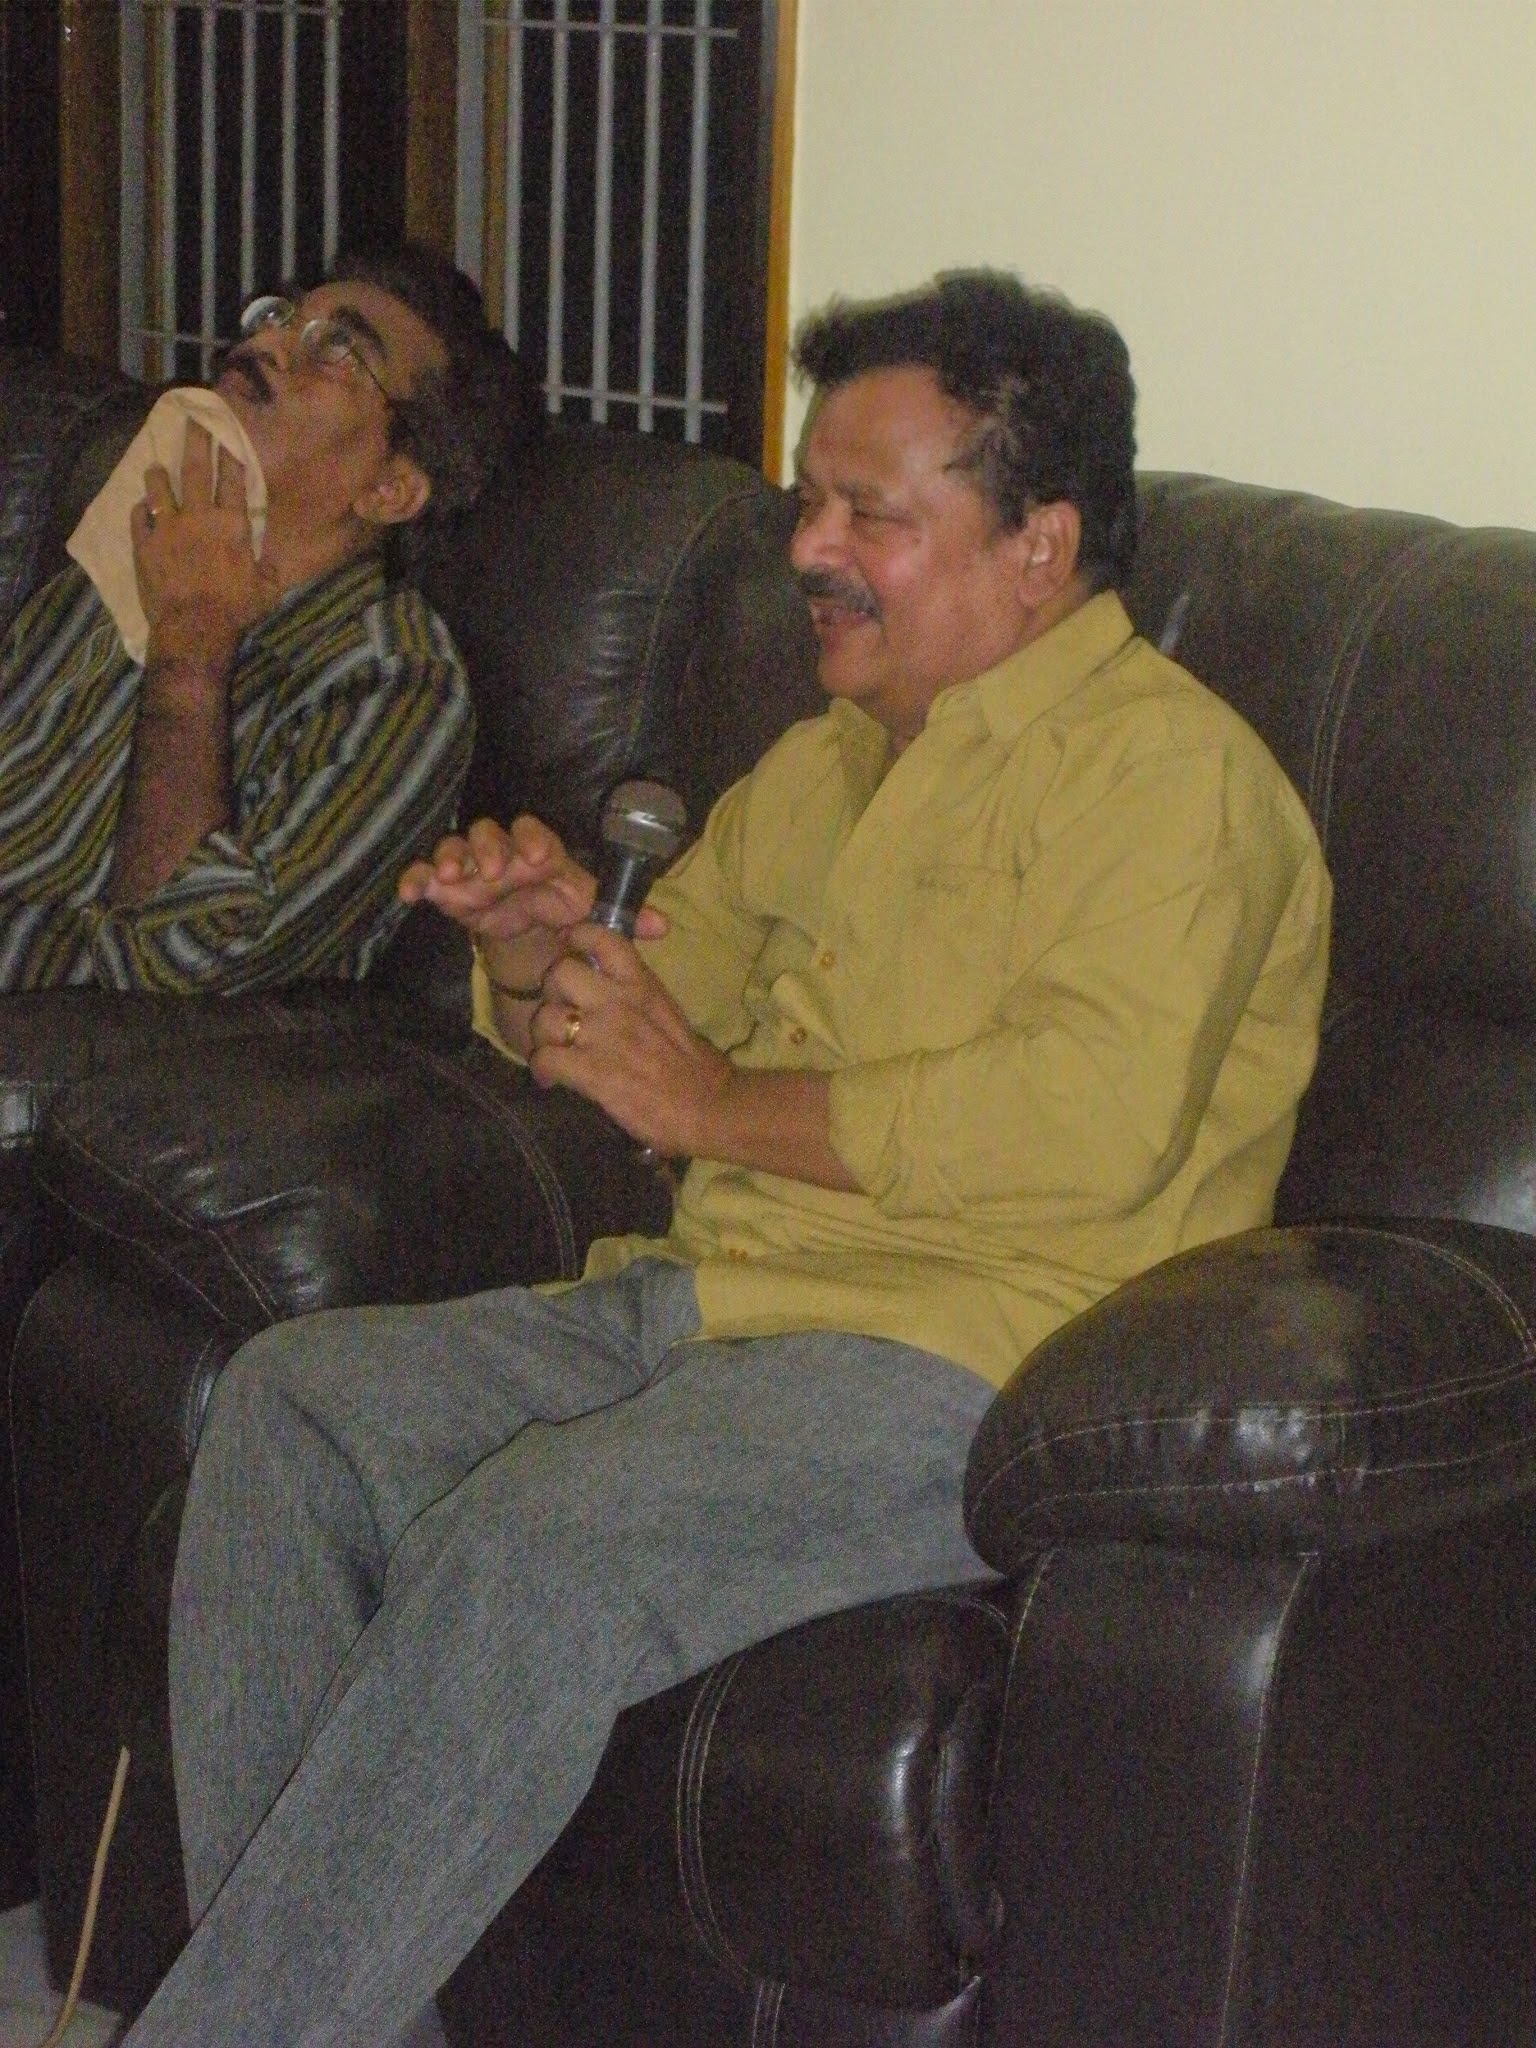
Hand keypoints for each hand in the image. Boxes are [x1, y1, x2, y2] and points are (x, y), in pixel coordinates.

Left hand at [132, 423, 276, 677]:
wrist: (194, 628)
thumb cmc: (236, 610)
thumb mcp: (268, 590)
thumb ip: (272, 568)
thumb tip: (283, 560)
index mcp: (232, 525)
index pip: (233, 478)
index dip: (231, 451)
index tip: (228, 428)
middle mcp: (199, 517)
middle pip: (196, 470)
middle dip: (196, 440)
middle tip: (193, 418)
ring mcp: (168, 528)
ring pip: (159, 488)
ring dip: (158, 475)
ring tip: (157, 467)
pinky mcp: (145, 544)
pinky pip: (139, 518)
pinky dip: (140, 511)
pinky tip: (142, 508)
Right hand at [398, 815, 668, 945]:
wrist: (531, 933)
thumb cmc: (562, 910)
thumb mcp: (591, 914)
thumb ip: (624, 919)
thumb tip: (663, 927)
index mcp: (540, 853)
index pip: (534, 833)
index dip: (533, 841)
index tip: (538, 859)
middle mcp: (504, 853)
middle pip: (489, 833)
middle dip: (489, 848)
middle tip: (493, 871)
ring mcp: (472, 867)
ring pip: (455, 847)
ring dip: (451, 857)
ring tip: (452, 876)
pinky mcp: (446, 888)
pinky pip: (425, 875)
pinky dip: (415, 878)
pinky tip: (409, 893)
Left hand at [528, 921, 731, 1155]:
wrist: (711, 1109)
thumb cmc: (697, 1067)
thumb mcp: (667, 1012)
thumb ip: (636, 994)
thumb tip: (607, 987)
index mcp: (641, 984)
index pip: (600, 937)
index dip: (576, 939)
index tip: (571, 952)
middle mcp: (618, 1002)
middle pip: (559, 974)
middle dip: (553, 995)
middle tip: (563, 1015)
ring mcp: (603, 1036)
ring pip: (546, 1018)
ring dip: (544, 1038)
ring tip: (555, 1052)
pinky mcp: (591, 1071)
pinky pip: (544, 1058)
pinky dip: (543, 1071)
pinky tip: (552, 1079)